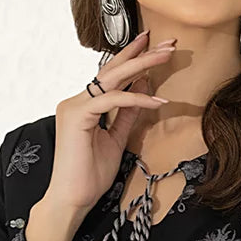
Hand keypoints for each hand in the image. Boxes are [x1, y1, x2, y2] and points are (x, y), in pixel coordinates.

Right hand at [48, 31, 177, 213]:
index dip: (133, 58)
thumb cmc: (90, 175)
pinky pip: (111, 100)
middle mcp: (77, 101)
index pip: (111, 76)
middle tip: (167, 41)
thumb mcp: (116, 140)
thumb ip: (127, 115)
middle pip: (112, 70)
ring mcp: (74, 106)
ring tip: (167, 56)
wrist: (73, 199)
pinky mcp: (77, 116)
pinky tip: (157, 101)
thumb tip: (142, 91)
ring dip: (142, 65)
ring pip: (112, 78)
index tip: (155, 45)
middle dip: (142, 53)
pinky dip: (135, 98)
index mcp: (84, 106)